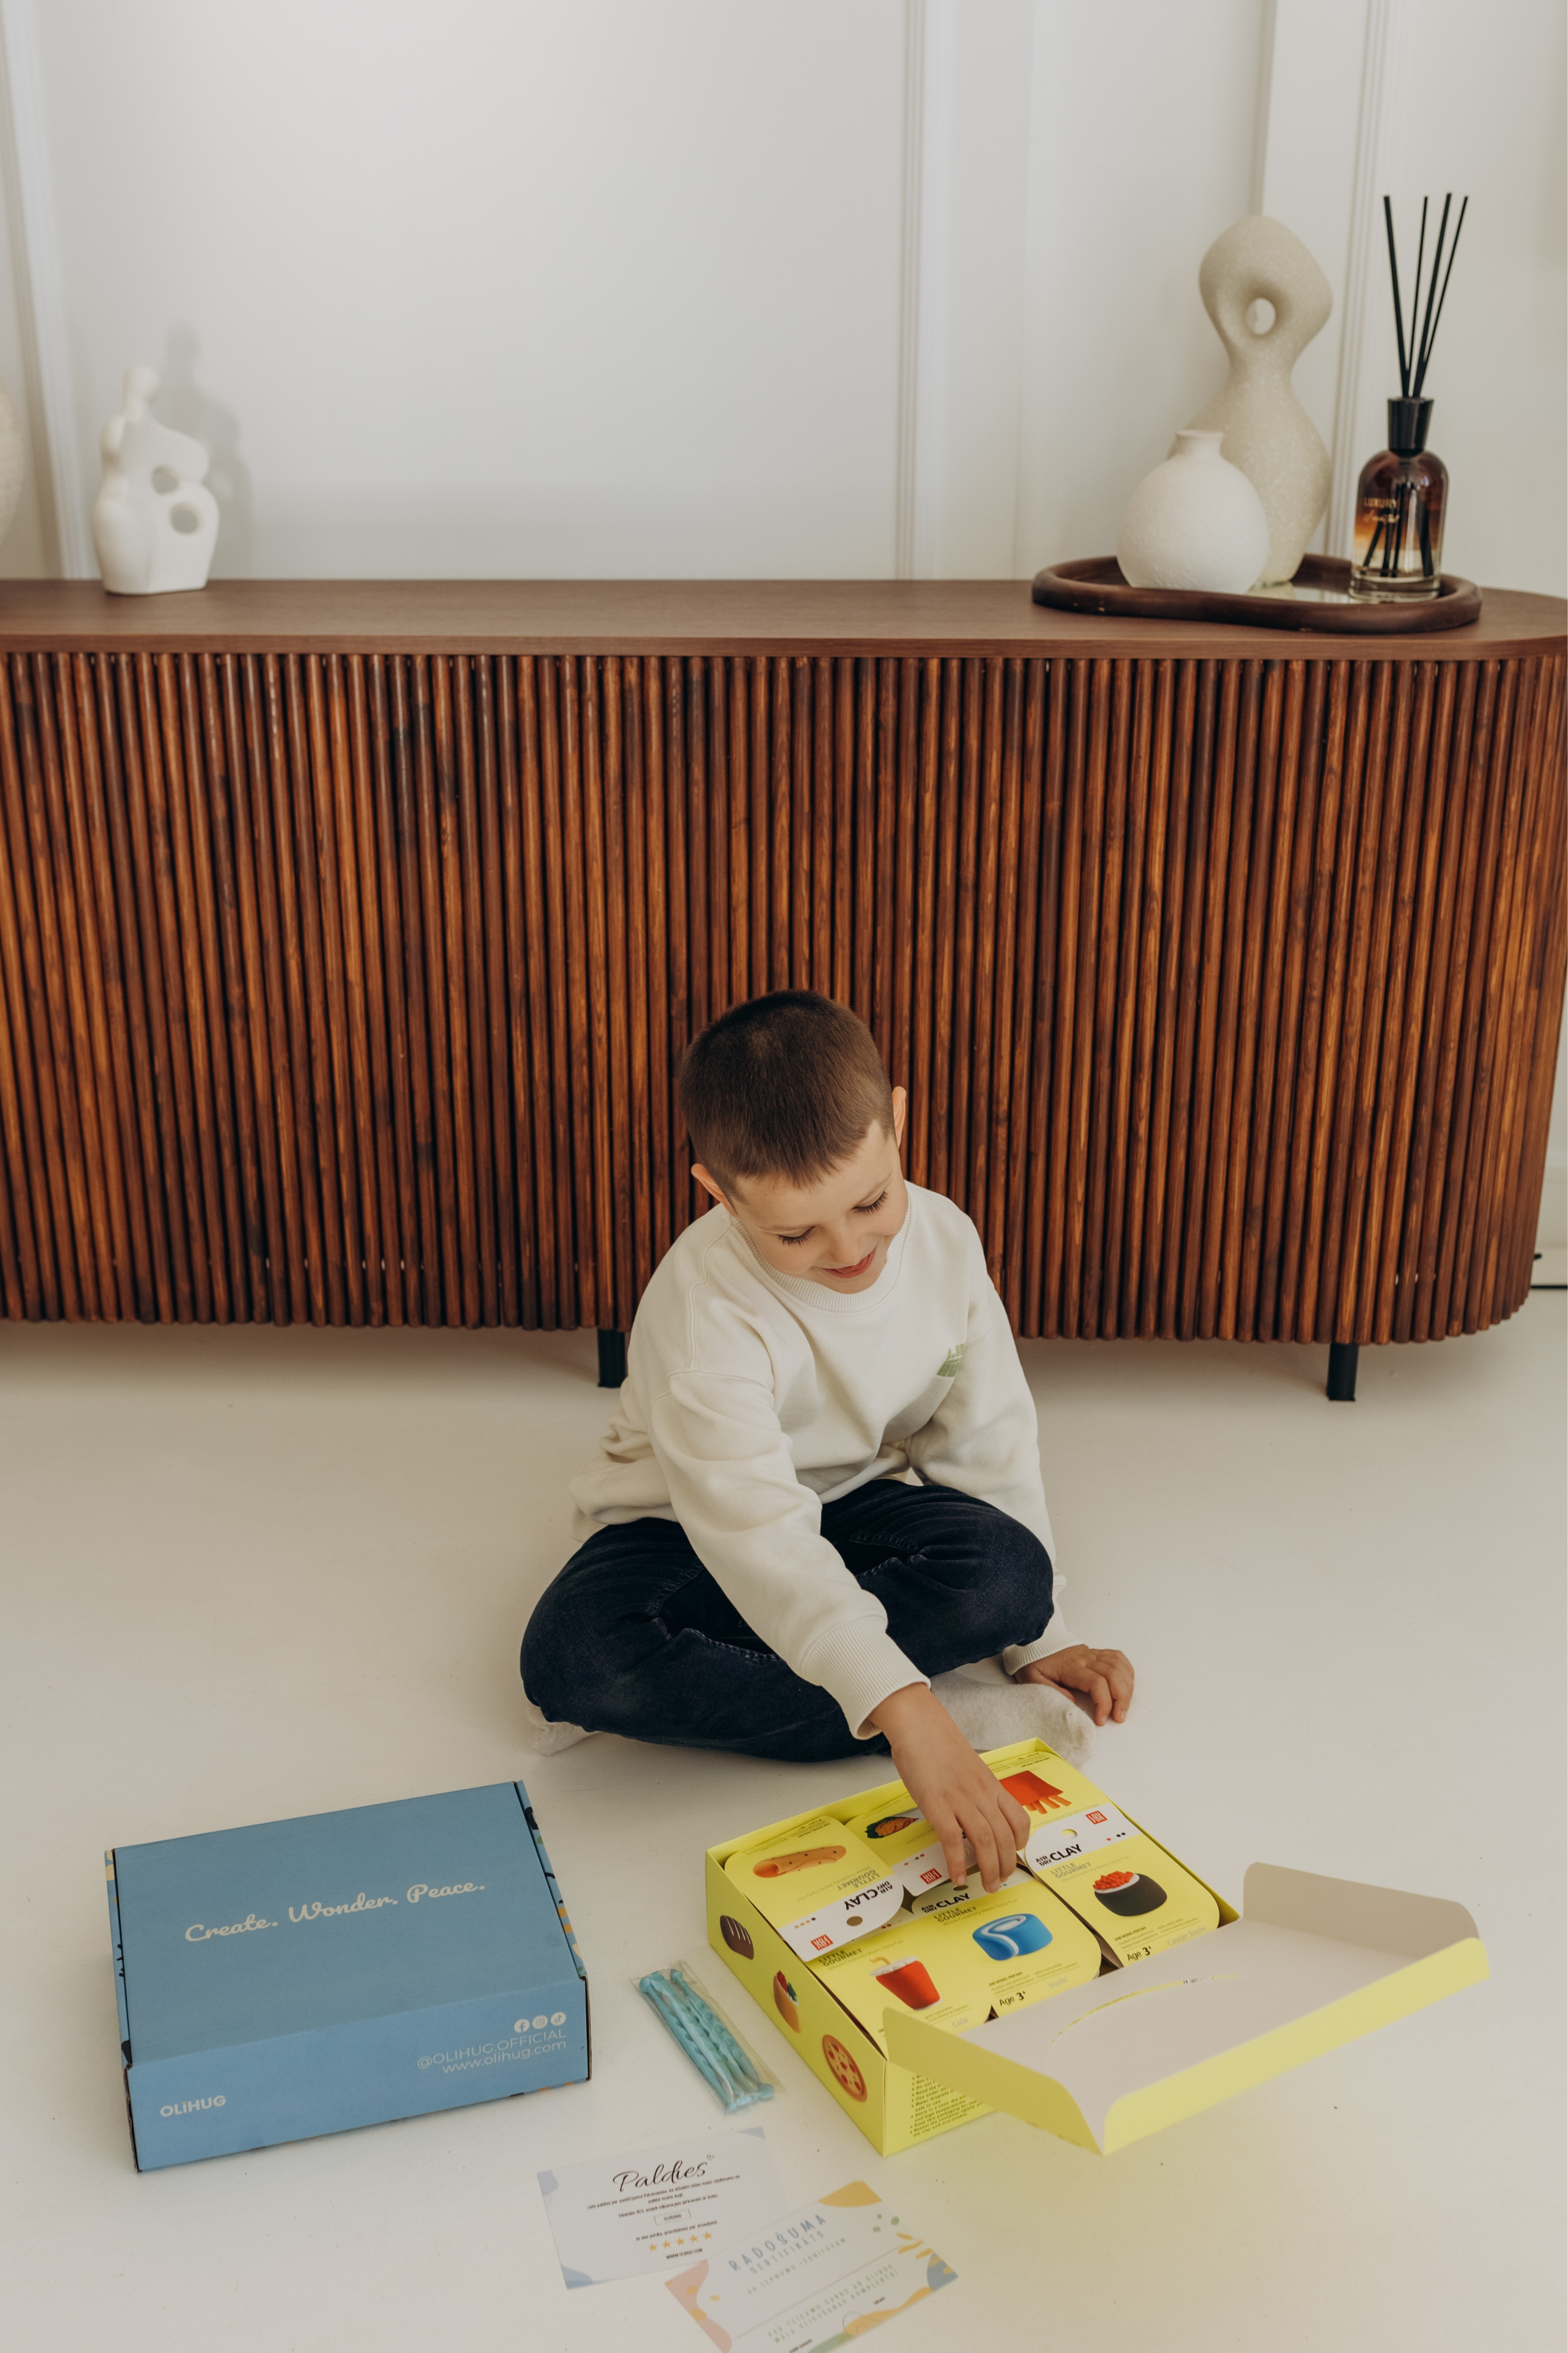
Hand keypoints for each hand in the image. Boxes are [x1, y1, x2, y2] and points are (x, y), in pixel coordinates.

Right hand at [866, 1684, 1029, 1891]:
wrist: (918, 1723)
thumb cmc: (938, 1744)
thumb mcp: (967, 1766)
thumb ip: (975, 1788)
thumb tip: (974, 1810)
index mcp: (990, 1784)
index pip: (1018, 1818)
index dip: (1020, 1842)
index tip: (1013, 1855)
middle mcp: (980, 1794)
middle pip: (1004, 1836)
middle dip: (1006, 1865)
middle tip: (999, 1882)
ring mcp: (960, 1799)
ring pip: (985, 1841)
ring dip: (989, 1869)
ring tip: (986, 1887)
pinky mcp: (936, 1803)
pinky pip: (951, 1839)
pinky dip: (956, 1862)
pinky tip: (956, 1877)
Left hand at [1014, 1645, 1133, 1726]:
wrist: (1037, 1640)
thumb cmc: (1035, 1661)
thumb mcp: (1032, 1678)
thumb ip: (1050, 1690)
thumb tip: (1072, 1702)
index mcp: (1071, 1667)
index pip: (1097, 1683)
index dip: (1104, 1702)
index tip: (1101, 1720)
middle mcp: (1086, 1658)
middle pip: (1114, 1675)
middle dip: (1122, 1699)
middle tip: (1119, 1717)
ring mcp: (1093, 1653)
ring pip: (1119, 1667)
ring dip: (1127, 1688)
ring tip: (1124, 1706)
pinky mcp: (1096, 1652)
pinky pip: (1118, 1658)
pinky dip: (1127, 1671)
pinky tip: (1126, 1685)